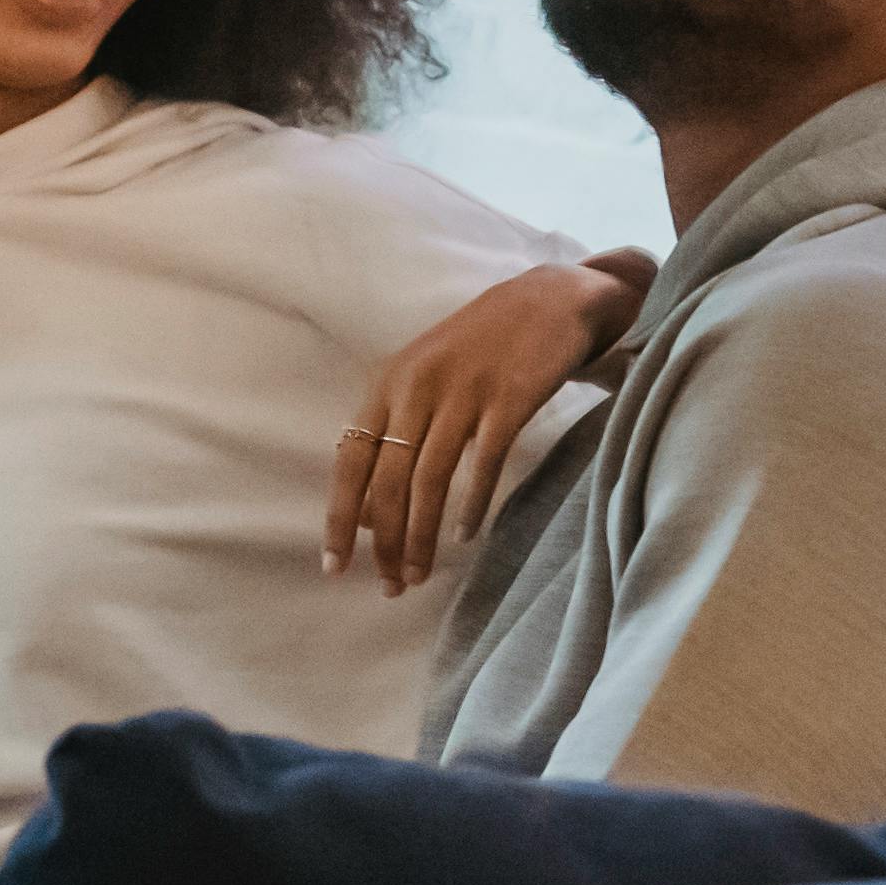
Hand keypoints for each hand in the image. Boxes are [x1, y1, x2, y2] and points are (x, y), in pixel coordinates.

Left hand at [327, 251, 650, 592]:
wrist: (550, 299)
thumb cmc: (482, 347)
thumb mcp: (425, 377)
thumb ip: (396, 432)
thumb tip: (368, 512)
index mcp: (389, 382)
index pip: (351, 461)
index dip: (340, 517)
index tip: (335, 567)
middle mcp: (419, 386)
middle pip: (389, 479)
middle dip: (385, 541)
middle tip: (390, 585)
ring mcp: (464, 390)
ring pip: (430, 478)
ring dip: (421, 535)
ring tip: (419, 573)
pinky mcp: (509, 398)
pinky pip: (484, 463)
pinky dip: (471, 505)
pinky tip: (464, 535)